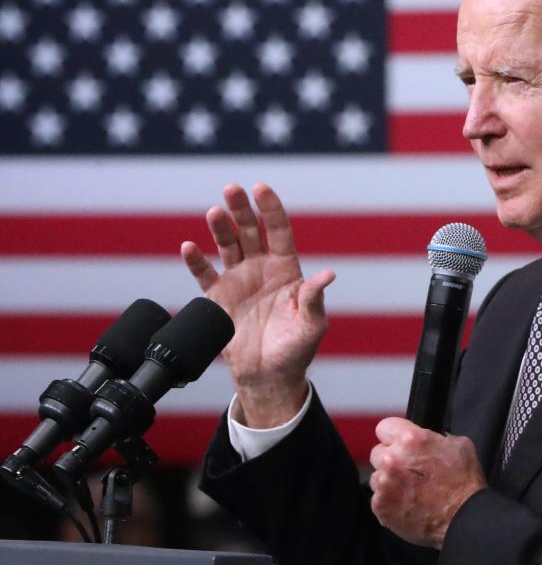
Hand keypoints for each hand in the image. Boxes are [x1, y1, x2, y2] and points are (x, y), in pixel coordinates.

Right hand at [180, 182, 334, 427]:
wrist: (269, 376)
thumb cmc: (296, 350)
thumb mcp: (311, 325)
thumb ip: (314, 299)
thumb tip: (328, 275)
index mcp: (286, 270)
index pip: (279, 230)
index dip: (271, 208)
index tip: (261, 188)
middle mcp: (261, 269)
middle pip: (250, 230)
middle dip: (241, 208)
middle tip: (232, 189)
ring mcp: (238, 281)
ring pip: (227, 245)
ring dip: (220, 228)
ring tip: (214, 212)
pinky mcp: (218, 298)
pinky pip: (205, 274)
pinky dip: (196, 261)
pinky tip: (190, 248)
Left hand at [369, 417, 486, 548]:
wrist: (462, 518)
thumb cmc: (464, 485)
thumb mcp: (460, 445)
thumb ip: (436, 437)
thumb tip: (429, 437)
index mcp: (411, 439)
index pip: (385, 427)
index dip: (394, 436)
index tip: (399, 444)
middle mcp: (393, 459)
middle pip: (378, 452)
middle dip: (391, 459)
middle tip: (409, 471)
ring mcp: (384, 483)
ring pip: (377, 476)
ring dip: (389, 481)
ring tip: (410, 490)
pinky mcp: (380, 505)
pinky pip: (378, 498)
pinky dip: (390, 501)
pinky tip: (407, 504)